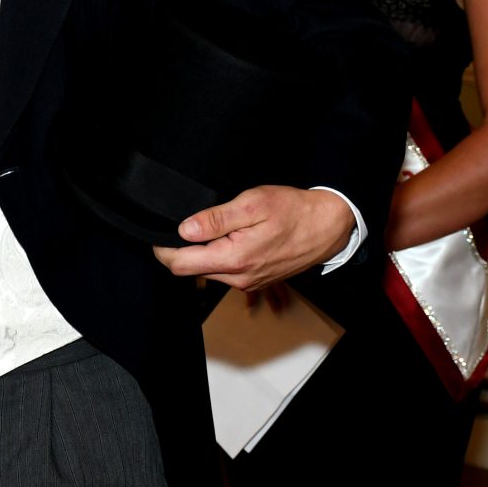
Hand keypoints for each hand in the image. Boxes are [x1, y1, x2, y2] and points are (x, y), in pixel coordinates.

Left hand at [151, 186, 353, 289]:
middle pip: (191, 269)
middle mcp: (238, 278)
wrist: (328, 226)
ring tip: (213, 227)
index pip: (180, 264)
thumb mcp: (252, 204)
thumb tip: (184, 229)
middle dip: (181, 249)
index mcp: (234, 259)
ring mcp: (248, 282)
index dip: (163, 248)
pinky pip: (226, 272)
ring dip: (202, 252)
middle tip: (186, 223)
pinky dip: (219, 257)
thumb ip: (215, 219)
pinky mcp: (256, 280)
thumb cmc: (294, 211)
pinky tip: (229, 237)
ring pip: (208, 271)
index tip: (159, 232)